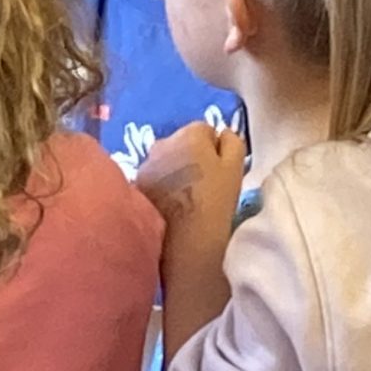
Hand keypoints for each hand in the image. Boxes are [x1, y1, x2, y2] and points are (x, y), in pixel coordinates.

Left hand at [136, 123, 246, 252]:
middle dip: (192, 157)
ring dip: (175, 171)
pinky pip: (153, 177)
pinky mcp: (135, 183)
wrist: (183, 240)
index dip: (214, 150)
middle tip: (203, 185)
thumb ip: (233, 143)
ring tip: (185, 197)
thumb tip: (223, 133)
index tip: (218, 170)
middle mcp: (164, 142)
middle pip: (182, 143)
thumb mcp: (235, 169)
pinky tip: (170, 205)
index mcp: (191, 134)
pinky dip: (161, 185)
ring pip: (166, 160)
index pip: (205, 130)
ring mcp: (146, 163)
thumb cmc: (214, 203)